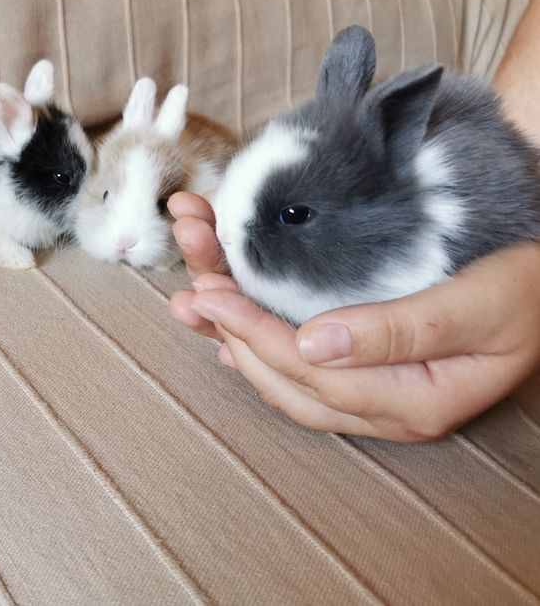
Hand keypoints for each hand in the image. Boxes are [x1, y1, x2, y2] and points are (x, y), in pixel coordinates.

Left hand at [167, 191, 539, 441]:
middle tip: (191, 288)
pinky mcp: (367, 371)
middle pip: (285, 379)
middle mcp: (384, 408)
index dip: (255, 335)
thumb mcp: (477, 306)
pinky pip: (299, 370)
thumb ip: (399, 329)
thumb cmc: (524, 291)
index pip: (311, 375)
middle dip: (231, 331)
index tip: (212, 295)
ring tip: (192, 302)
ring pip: (284, 376)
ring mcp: (374, 394)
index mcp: (412, 401)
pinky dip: (257, 345)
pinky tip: (226, 331)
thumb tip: (312, 344)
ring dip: (233, 337)